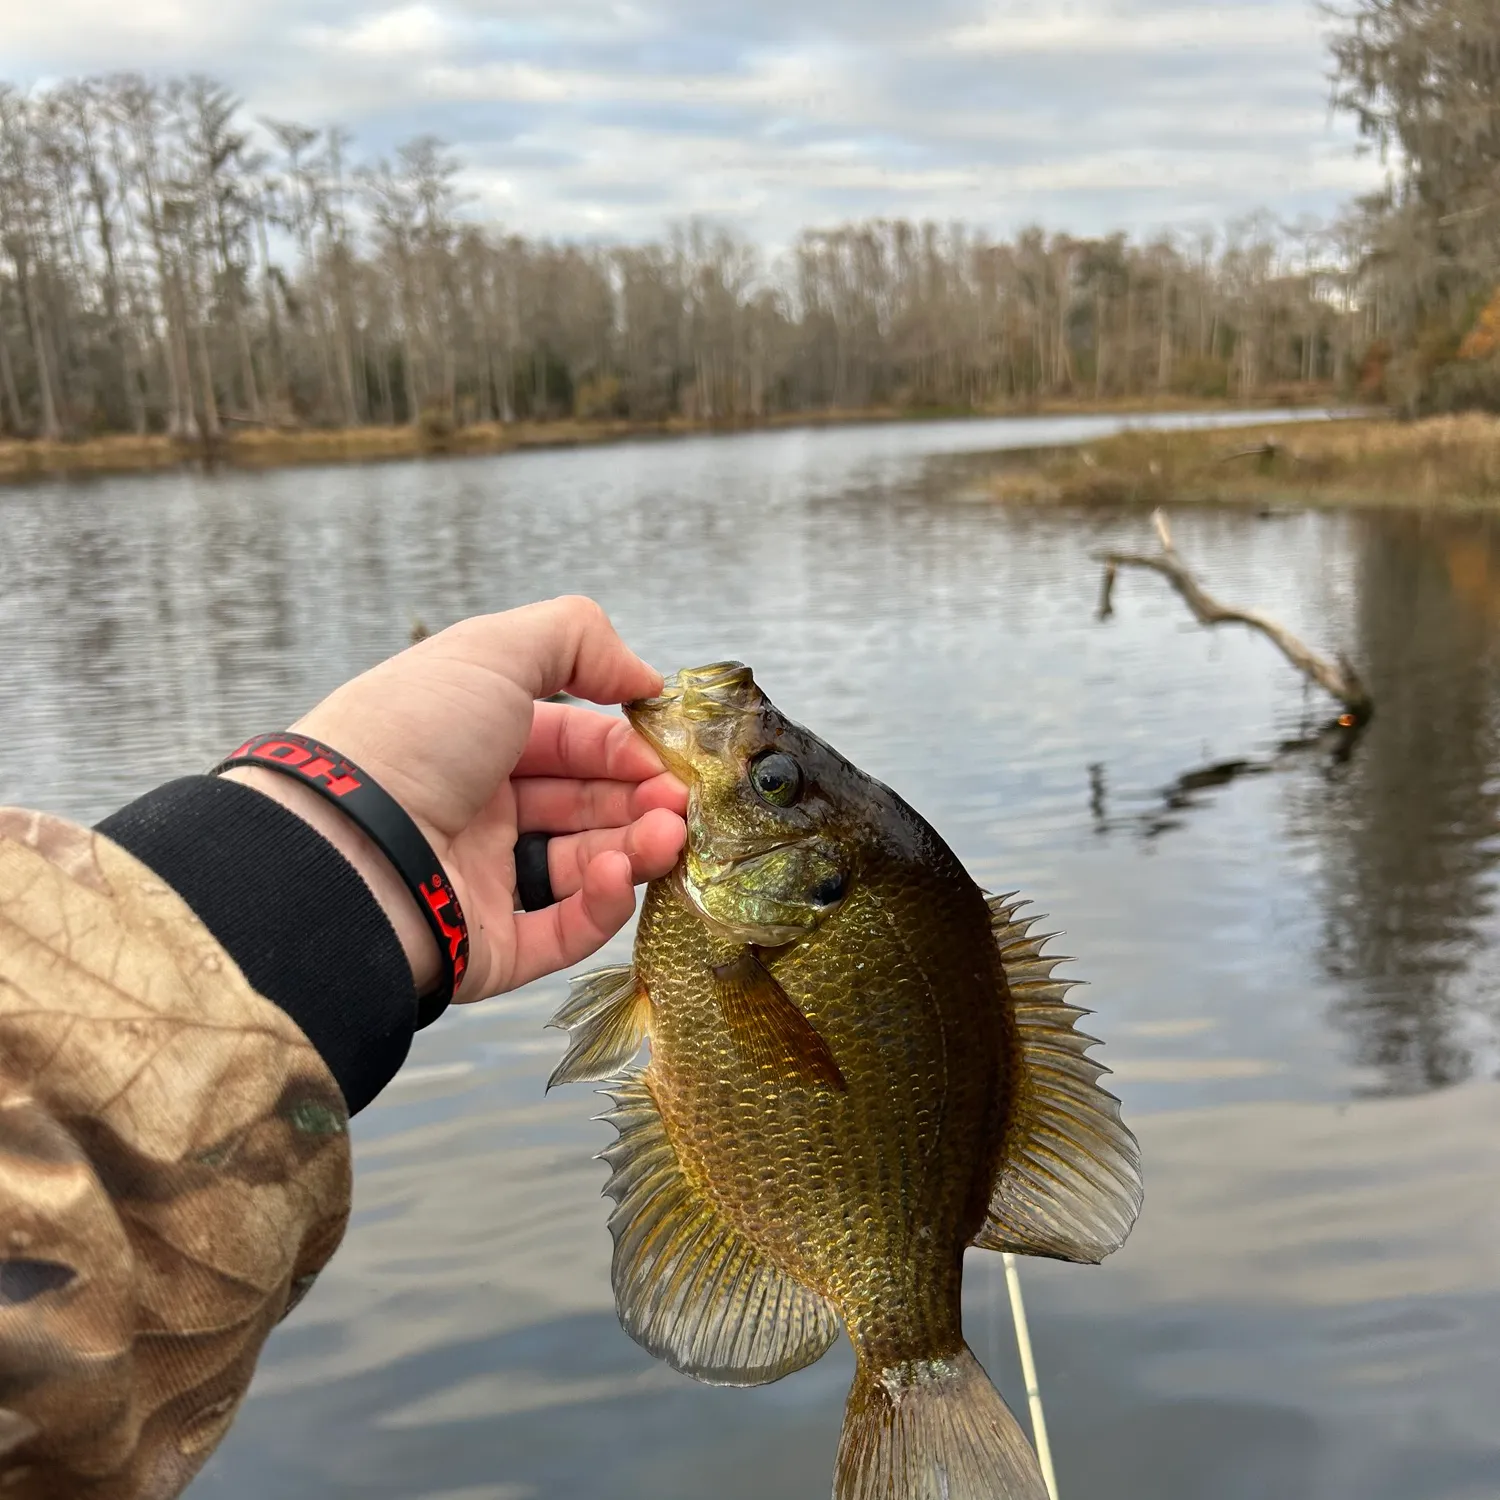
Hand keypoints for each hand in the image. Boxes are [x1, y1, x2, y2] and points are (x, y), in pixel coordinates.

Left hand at [224, 597, 686, 1001]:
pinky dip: (602, 904)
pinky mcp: (488, 946)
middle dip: (642, 798)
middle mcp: (477, 808)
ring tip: (667, 837)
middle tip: (682, 801)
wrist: (333, 850)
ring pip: (585, 867)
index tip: (671, 750)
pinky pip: (563, 931)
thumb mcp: (490, 652)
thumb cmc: (406, 739)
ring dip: (636, 848)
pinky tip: (620, 874)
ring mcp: (481, 880)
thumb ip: (576, 638)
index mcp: (472, 739)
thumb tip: (645, 675)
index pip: (571, 741)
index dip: (624, 743)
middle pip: (585, 805)